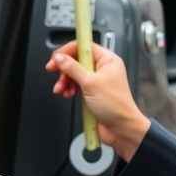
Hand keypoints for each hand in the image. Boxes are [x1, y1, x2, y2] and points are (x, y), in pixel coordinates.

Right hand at [45, 42, 149, 161]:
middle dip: (64, 67)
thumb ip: (73, 68)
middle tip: (53, 71)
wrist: (122, 129)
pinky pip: (77, 84)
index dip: (67, 50)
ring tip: (60, 88)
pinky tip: (66, 94)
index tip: (55, 58)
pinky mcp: (92, 92)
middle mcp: (103, 68)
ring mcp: (97, 80)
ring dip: (65, 80)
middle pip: (77, 59)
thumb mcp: (90, 84)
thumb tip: (60, 57)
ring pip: (75, 73)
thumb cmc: (115, 106)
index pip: (84, 46)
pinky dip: (69, 88)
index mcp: (107, 60)